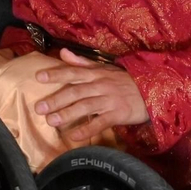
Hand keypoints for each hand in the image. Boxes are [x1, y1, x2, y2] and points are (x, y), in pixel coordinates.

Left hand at [34, 47, 148, 143]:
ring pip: (85, 106)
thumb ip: (82, 63)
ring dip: (67, 114)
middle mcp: (100, 85)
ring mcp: (109, 100)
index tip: (38, 77)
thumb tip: (63, 53)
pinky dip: (87, 129)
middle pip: (75, 91)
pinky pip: (100, 123)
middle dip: (56, 99)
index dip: (56, 74)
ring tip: (51, 121)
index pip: (72, 72)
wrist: (152, 91)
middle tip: (39, 108)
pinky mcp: (118, 114)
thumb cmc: (124, 81)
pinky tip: (74, 137)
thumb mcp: (104, 68)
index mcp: (96, 74)